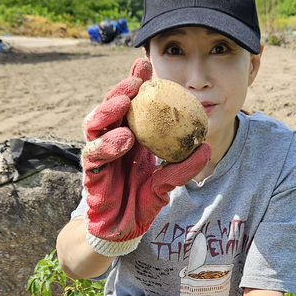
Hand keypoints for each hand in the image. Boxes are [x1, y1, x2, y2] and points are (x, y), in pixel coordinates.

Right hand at [82, 59, 210, 255]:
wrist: (121, 229)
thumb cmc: (141, 200)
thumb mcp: (166, 181)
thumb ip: (182, 166)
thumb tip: (204, 147)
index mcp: (127, 136)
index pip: (129, 105)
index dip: (134, 84)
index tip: (145, 66)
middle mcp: (109, 142)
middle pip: (109, 109)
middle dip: (119, 91)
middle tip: (135, 81)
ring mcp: (98, 157)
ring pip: (94, 127)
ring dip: (107, 111)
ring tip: (124, 103)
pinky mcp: (91, 175)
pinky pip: (94, 156)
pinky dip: (107, 146)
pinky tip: (124, 139)